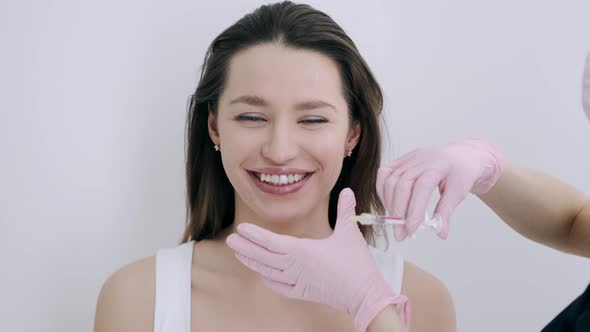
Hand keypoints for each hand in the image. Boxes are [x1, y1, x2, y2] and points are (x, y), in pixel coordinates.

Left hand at [226, 188, 408, 331]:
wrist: (364, 294)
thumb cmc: (356, 264)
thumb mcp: (349, 232)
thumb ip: (345, 210)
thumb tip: (347, 190)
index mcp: (302, 250)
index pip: (271, 242)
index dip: (254, 235)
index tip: (241, 229)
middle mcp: (295, 267)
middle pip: (263, 257)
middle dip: (245, 248)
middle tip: (230, 240)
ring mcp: (297, 282)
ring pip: (267, 272)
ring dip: (252, 263)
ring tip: (239, 255)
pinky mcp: (303, 293)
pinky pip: (279, 287)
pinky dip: (268, 280)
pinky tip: (262, 276)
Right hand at [376, 139, 502, 239]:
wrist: (461, 157)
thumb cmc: (461, 173)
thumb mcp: (459, 193)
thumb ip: (446, 212)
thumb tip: (440, 233)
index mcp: (439, 165)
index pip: (422, 187)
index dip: (414, 209)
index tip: (411, 229)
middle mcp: (422, 158)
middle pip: (402, 184)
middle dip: (398, 211)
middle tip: (400, 234)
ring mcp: (409, 158)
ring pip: (390, 179)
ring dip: (389, 204)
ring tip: (396, 223)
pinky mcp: (401, 160)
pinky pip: (384, 174)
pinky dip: (383, 191)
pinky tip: (389, 205)